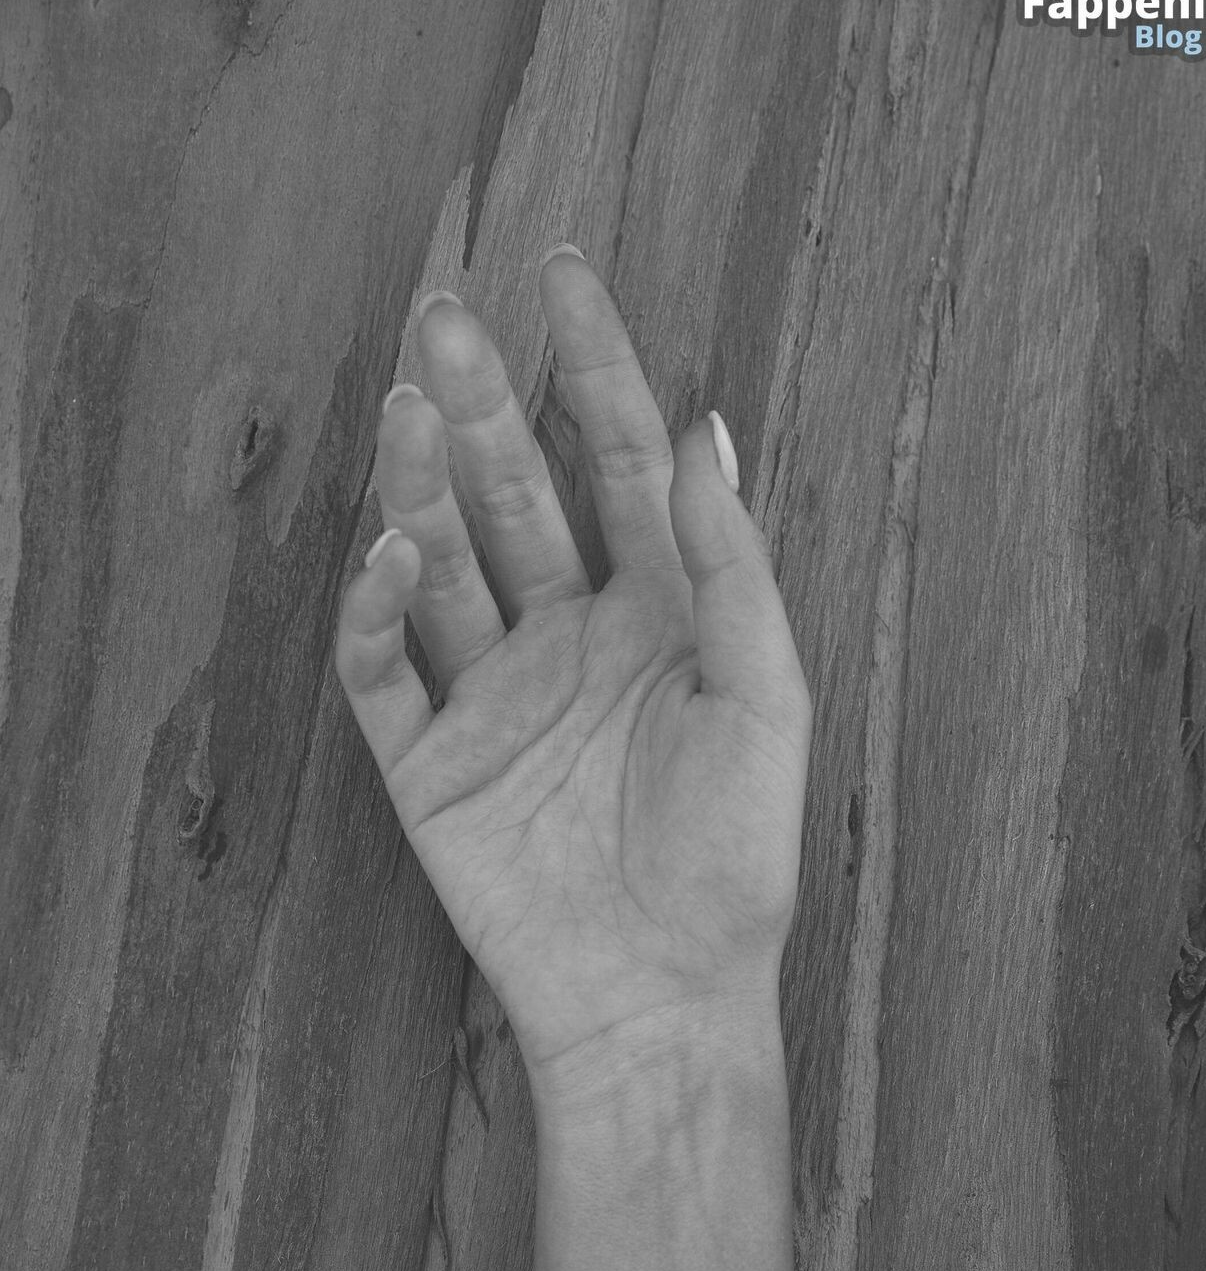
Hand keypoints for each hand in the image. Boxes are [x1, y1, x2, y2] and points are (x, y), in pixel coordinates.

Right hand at [335, 251, 811, 1081]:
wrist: (663, 996)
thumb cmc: (733, 859)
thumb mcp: (764, 700)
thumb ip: (731, 567)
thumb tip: (707, 425)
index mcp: (657, 615)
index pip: (614, 464)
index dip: (592, 369)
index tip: (563, 275)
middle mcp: (568, 639)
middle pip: (512, 494)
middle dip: (480, 404)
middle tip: (446, 316)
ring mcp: (493, 697)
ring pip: (440, 562)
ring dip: (417, 483)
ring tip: (406, 404)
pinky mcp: (431, 763)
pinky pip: (384, 669)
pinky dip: (376, 609)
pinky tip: (389, 556)